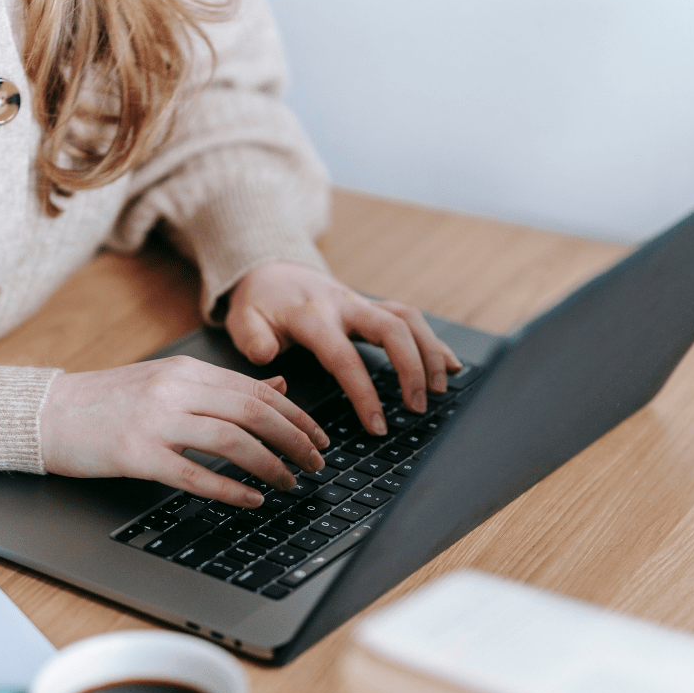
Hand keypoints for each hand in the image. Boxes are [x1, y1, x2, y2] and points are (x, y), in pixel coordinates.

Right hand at [40, 356, 328, 506]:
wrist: (48, 413)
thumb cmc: (110, 400)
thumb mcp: (170, 381)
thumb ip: (224, 385)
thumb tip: (279, 383)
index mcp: (187, 371)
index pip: (258, 390)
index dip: (296, 416)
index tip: (319, 437)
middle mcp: (176, 391)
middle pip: (254, 412)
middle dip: (294, 440)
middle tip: (317, 463)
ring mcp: (156, 422)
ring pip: (232, 441)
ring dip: (270, 465)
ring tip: (290, 483)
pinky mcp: (137, 455)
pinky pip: (194, 474)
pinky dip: (230, 489)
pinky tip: (251, 500)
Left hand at [225, 262, 461, 434]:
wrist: (270, 268)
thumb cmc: (259, 302)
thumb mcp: (242, 319)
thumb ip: (252, 338)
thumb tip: (268, 356)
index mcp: (312, 315)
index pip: (344, 356)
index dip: (363, 392)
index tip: (377, 424)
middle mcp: (344, 305)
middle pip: (392, 329)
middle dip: (411, 369)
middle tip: (417, 407)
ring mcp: (362, 304)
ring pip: (408, 319)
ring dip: (430, 353)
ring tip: (440, 389)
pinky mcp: (372, 307)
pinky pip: (410, 319)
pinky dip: (433, 341)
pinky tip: (451, 364)